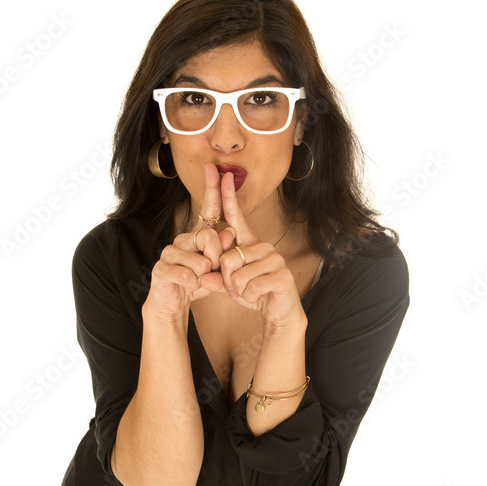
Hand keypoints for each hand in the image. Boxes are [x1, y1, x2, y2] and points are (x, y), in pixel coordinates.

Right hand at [143, 163, 234, 320]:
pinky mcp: (161, 268)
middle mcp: (183, 238)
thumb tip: (228, 234)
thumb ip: (224, 255)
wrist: (173, 302)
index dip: (213, 188)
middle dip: (218, 257)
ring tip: (203, 281)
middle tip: (215, 270)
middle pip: (208, 236)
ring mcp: (169, 252)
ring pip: (198, 258)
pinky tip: (192, 285)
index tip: (216, 169)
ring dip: (206, 274)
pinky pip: (183, 273)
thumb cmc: (198, 282)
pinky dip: (192, 282)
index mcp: (198, 235)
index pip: (208, 209)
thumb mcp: (218, 270)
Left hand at [218, 170, 306, 328]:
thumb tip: (204, 278)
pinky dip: (249, 298)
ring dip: (239, 291)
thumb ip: (215, 279)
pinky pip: (250, 287)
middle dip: (227, 281)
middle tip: (238, 289)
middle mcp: (263, 245)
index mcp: (249, 243)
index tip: (224, 174)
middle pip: (226, 259)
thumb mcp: (230, 285)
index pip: (236, 217)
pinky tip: (259, 297)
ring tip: (250, 292)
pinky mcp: (282, 274)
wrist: (280, 310)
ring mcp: (274, 258)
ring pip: (236, 275)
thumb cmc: (254, 292)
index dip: (228, 196)